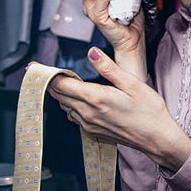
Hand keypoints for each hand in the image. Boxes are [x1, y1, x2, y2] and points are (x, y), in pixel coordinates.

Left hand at [48, 48, 190, 170]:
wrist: (157, 138)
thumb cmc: (149, 111)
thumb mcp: (132, 83)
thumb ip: (108, 68)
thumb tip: (91, 53)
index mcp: (96, 98)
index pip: (61, 84)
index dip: (46, 74)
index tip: (33, 66)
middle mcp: (88, 113)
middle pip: (58, 95)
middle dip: (49, 82)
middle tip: (43, 71)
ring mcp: (89, 124)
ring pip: (64, 106)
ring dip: (61, 93)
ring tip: (62, 81)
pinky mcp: (93, 131)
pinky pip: (74, 116)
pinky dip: (71, 105)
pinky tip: (80, 98)